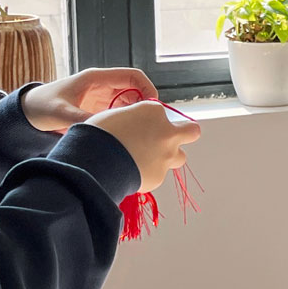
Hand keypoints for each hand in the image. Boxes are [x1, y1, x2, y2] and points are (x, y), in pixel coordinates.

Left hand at [21, 68, 158, 131]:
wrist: (27, 112)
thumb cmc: (42, 106)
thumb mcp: (61, 113)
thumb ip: (83, 119)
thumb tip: (106, 128)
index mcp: (96, 78)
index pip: (132, 75)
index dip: (147, 87)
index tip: (153, 106)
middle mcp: (102, 86)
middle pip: (134, 90)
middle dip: (143, 105)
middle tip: (146, 124)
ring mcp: (101, 98)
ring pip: (128, 103)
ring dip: (134, 115)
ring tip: (136, 131)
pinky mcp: (97, 109)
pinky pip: (118, 113)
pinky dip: (124, 121)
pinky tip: (124, 134)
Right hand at [85, 99, 200, 192]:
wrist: (96, 162)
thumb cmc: (98, 134)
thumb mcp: (115, 115)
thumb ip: (134, 118)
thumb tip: (136, 126)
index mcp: (153, 111)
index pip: (160, 112)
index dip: (151, 120)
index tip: (141, 126)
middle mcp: (166, 132)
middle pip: (191, 131)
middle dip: (185, 133)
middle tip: (170, 138)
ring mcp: (165, 156)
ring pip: (179, 157)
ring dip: (168, 157)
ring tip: (147, 161)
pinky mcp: (159, 177)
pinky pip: (157, 175)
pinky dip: (148, 174)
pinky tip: (131, 173)